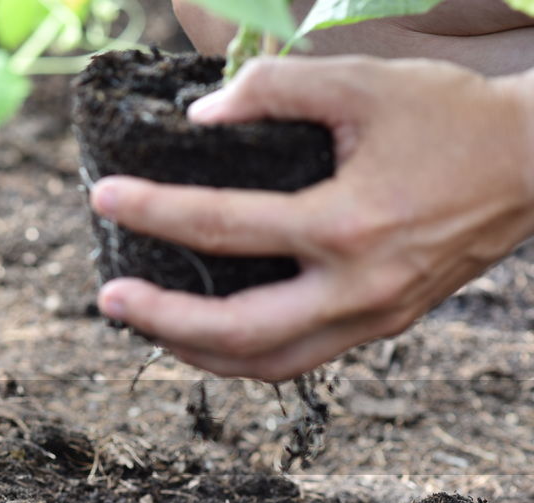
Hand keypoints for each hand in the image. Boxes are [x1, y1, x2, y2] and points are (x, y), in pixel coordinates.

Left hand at [90, 56, 533, 381]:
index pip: (223, 226)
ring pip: (267, 366)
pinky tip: (207, 332)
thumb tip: (199, 118)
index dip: (152, 210)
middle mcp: (359, 287)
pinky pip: (298, 360)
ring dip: (196, 352)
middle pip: (237, 332)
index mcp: (349, 223)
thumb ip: (275, 89)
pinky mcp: (382, 326)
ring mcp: (373, 317)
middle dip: (161, 320)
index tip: (103, 197)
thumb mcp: (365, 83)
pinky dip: (243, 354)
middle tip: (108, 297)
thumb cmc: (452, 117)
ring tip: (146, 321)